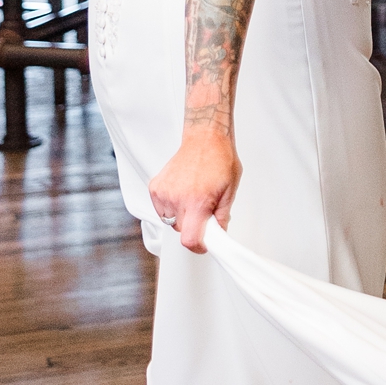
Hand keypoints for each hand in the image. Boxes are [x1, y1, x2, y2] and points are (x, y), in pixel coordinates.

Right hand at [148, 127, 240, 253]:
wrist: (205, 138)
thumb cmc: (219, 159)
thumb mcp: (230, 191)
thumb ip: (222, 217)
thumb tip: (217, 235)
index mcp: (197, 201)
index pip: (190, 240)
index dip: (199, 246)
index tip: (205, 243)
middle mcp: (177, 198)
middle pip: (181, 231)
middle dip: (193, 226)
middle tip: (205, 210)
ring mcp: (163, 192)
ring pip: (171, 220)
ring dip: (182, 216)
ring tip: (193, 196)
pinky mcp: (155, 187)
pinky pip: (161, 209)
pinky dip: (172, 206)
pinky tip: (182, 192)